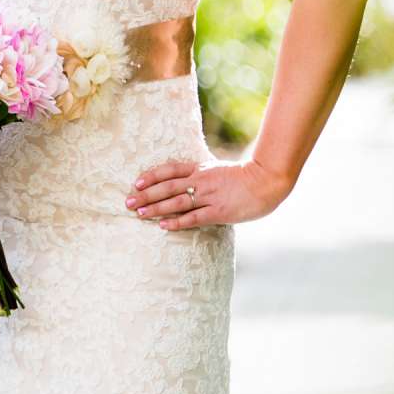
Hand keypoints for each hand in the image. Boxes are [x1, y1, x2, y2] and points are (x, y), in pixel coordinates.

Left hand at [126, 154, 289, 229]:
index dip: (151, 176)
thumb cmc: (243, 177)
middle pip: (167, 186)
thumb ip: (201, 175)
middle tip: (128, 202)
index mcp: (201, 168)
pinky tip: (163, 226)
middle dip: (146, 195)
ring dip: (155, 208)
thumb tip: (184, 182)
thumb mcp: (218, 170)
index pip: (170, 169)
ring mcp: (209, 196)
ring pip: (176, 202)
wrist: (266, 181)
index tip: (136, 183)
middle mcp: (201, 180)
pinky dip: (177, 222)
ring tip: (139, 214)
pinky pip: (193, 218)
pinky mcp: (218, 211)